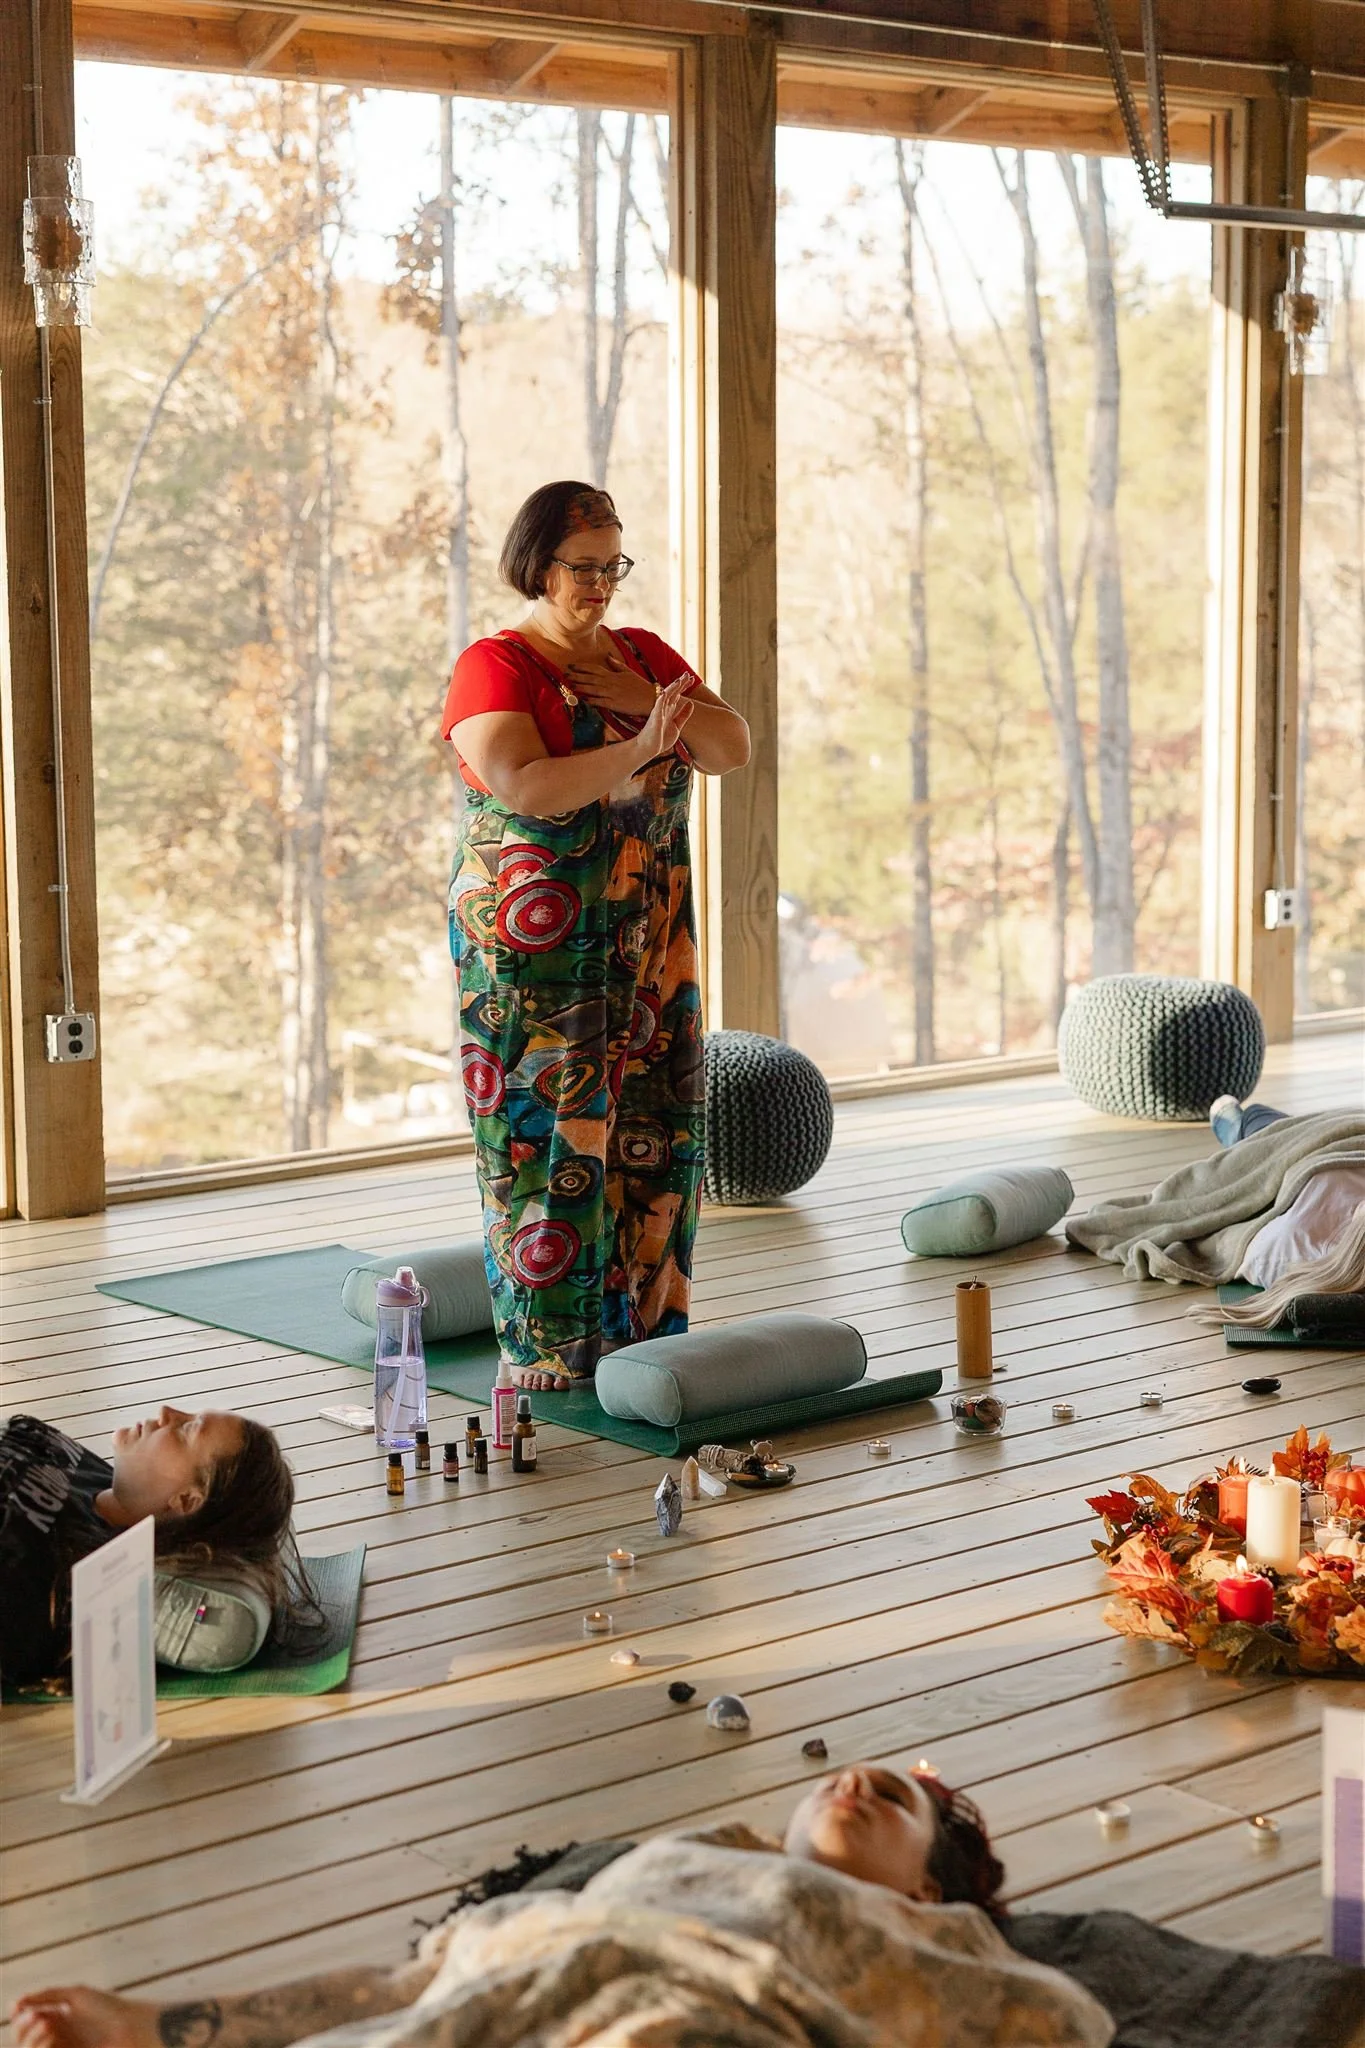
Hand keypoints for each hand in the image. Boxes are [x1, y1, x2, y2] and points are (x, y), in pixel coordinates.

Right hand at [11, 1989, 159, 2047]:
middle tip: (39, 2017)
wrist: (131, 2030)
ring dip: (32, 2040)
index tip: (20, 2008)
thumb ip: (47, 1996)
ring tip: (49, 2026)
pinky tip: (51, 2038)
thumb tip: (18, 2002)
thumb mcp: (76, 1996)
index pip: (27, 2021)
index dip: (20, 2017)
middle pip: (24, 2038)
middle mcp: (58, 2036)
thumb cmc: (108, 2010)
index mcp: (59, 2018)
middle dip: (24, 2028)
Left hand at [564, 653, 655, 719]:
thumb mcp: (628, 672)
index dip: (582, 667)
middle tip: (565, 674)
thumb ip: (616, 664)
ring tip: (570, 685)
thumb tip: (607, 655)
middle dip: (577, 676)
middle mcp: (610, 683)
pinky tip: (583, 699)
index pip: (594, 668)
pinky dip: (591, 700)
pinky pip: (600, 702)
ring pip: (592, 689)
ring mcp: (611, 694)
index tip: (571, 665)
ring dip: (581, 687)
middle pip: (590, 678)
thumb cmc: (640, 685)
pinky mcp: (614, 704)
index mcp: (613, 675)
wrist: (651, 698)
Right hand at [633, 677, 692, 762]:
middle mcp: (663, 709)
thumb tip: (692, 703)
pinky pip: (657, 708)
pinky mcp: (654, 720)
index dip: (683, 685)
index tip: (691, 678)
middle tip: (687, 674)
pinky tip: (664, 693)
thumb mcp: (676, 725)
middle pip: (672, 692)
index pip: (677, 694)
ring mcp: (658, 713)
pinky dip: (661, 700)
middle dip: (680, 683)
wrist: (648, 749)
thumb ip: (683, 714)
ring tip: (679, 680)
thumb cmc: (661, 738)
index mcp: (668, 709)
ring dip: (672, 688)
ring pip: (665, 697)